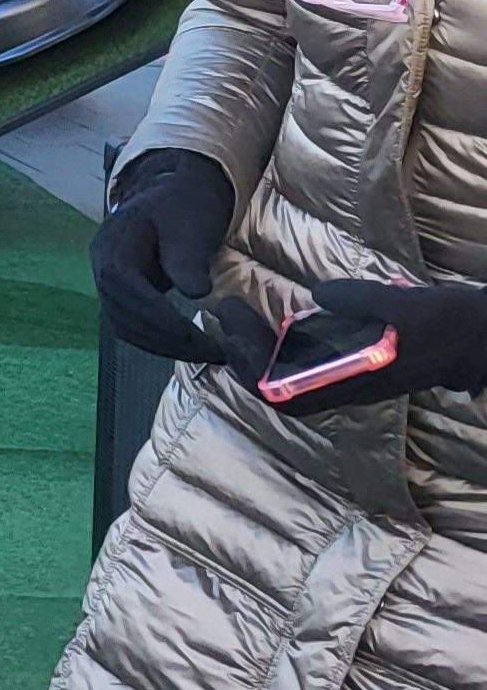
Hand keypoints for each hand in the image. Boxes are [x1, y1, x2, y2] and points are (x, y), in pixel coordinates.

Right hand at [89, 149, 231, 362]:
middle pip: (123, 316)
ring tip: (203, 353)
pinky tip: (184, 345)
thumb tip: (195, 293)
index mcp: (113, 247)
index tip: (200, 338)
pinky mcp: (119, 293)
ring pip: (124, 327)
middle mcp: (101, 267)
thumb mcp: (189, 223)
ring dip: (162, 346)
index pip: (127, 292)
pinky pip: (129, 325)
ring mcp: (106, 281)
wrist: (176, 192)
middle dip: (167, 340)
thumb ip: (187, 257)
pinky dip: (155, 340)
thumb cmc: (185, 204)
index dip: (161, 319)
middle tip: (212, 352)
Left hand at [207, 277, 486, 414]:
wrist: (486, 339)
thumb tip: (317, 295)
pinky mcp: (360, 368)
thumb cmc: (449, 323)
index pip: (283, 394)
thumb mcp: (403, 304)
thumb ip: (358, 300)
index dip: (249, 367)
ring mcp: (353, 379)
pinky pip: (308, 367)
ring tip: (240, 314)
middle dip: (244, 354)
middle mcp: (349, 386)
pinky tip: (279, 320)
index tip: (233, 327)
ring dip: (259, 350)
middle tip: (227, 313)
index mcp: (356, 379)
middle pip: (277, 388)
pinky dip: (284, 347)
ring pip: (290, 379)